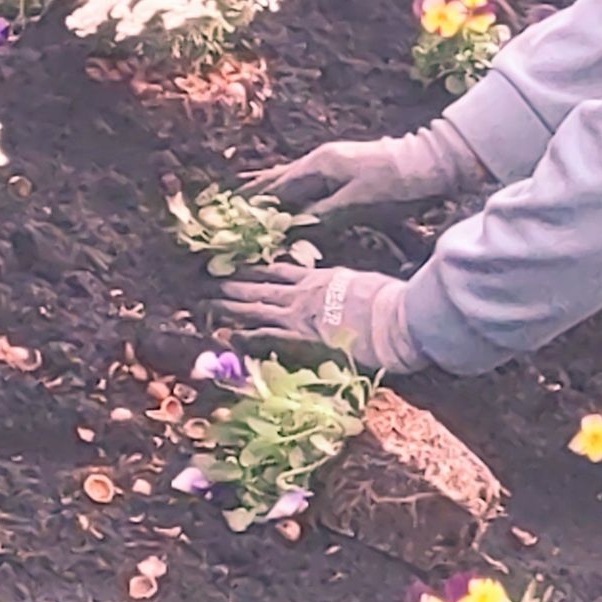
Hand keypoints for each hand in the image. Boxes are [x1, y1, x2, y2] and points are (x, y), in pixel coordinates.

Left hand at [218, 264, 426, 373]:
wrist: (394, 315)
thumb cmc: (390, 302)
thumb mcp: (367, 286)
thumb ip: (352, 288)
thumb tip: (357, 290)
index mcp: (321, 279)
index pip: (282, 271)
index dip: (259, 270)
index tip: (240, 266)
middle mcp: (305, 293)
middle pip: (261, 285)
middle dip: (235, 283)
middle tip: (210, 280)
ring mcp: (300, 313)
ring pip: (256, 305)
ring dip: (230, 303)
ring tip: (207, 300)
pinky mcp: (301, 335)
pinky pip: (267, 333)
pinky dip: (247, 333)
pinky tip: (229, 334)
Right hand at [242, 119, 485, 221]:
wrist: (429, 163)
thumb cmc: (395, 181)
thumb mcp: (358, 201)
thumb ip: (325, 213)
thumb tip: (294, 227)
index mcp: (320, 164)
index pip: (279, 185)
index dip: (257, 200)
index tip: (233, 212)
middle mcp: (321, 161)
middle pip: (281, 179)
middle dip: (257, 192)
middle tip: (230, 204)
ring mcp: (333, 165)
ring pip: (295, 180)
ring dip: (273, 191)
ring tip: (248, 198)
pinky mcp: (346, 173)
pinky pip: (311, 184)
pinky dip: (296, 192)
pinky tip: (291, 199)